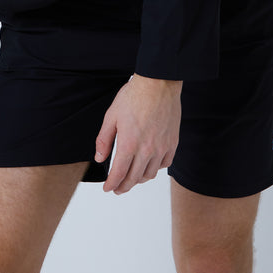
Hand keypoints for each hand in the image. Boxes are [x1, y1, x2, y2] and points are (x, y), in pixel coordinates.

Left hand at [95, 73, 181, 194]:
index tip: (107, 188)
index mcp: (129, 144)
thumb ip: (104, 140)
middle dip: (123, 186)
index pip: (119, 173)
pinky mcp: (172, 143)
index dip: (112, 184)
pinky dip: (155, 169)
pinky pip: (164, 164)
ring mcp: (161, 148)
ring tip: (132, 178)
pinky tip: (149, 165)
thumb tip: (100, 158)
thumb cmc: (134, 96)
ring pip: (150, 174)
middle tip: (117, 189)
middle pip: (134, 178)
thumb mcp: (111, 116)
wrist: (159, 84)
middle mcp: (146, 150)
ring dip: (139, 179)